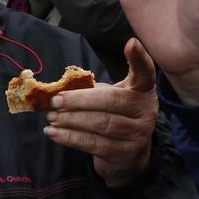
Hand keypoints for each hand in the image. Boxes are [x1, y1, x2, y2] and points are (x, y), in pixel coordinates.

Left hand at [45, 39, 159, 185]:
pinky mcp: (125, 154)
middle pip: (112, 101)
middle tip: (55, 100)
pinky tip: (53, 133)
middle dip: (79, 100)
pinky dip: (70, 138)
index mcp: (143, 90)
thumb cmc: (114, 116)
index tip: (131, 43)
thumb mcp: (111, 97)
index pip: (145, 72)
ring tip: (51, 116)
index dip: (139, 58)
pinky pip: (94, 144)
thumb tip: (58, 90)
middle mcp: (146, 110)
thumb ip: (94, 88)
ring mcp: (138, 134)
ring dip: (71, 120)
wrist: (129, 155)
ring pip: (101, 124)